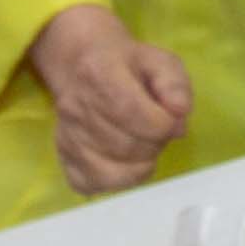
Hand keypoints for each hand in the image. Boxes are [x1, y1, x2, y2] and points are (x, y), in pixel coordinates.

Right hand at [31, 4, 191, 194]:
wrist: (84, 68)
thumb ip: (175, 85)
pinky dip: (121, 179)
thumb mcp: (160, 62)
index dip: (164, 125)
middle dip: (155, 144)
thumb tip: (179, 114)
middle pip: (127, 147)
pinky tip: (126, 160)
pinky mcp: (65, 160)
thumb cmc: (127, 66)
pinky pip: (96, 184)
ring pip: (115, 171)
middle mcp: (75, 107)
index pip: (133, 114)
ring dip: (142, 163)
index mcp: (98, 73)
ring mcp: (67, 136)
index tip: (170, 118)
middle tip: (157, 130)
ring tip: (143, 142)